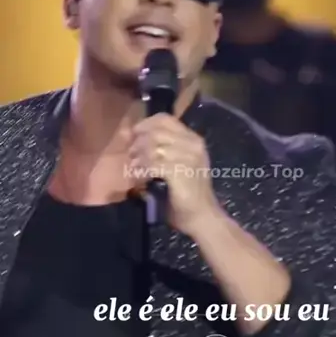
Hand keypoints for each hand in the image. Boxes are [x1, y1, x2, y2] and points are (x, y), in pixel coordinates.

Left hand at [129, 113, 221, 235]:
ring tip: (135, 168)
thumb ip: (161, 150)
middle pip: (156, 131)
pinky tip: (140, 177)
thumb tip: (132, 137)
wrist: (202, 217)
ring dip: (139, 157)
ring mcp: (189, 157)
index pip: (165, 119)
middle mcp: (193, 144)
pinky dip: (143, 170)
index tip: (134, 136)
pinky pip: (154, 163)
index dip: (145, 124)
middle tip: (132, 156)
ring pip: (153, 147)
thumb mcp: (178, 164)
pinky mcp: (181, 171)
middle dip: (139, 142)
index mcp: (194, 140)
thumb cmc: (187, 193)